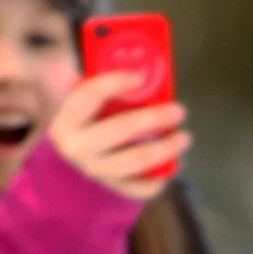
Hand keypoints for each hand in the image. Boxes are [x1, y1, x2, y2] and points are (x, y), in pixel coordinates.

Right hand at [49, 72, 191, 200]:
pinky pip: (141, 188)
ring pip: (136, 160)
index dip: (116, 83)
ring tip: (185, 137)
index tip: (141, 76)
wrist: (74, 161)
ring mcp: (96, 171)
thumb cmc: (88, 121)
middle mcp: (77, 148)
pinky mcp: (113, 188)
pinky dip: (160, 178)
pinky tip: (174, 164)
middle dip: (153, 119)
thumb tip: (139, 65)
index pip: (89, 95)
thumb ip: (105, 85)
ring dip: (165, 148)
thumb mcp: (86, 102)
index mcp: (67, 120)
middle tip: (179, 110)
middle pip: (121, 129)